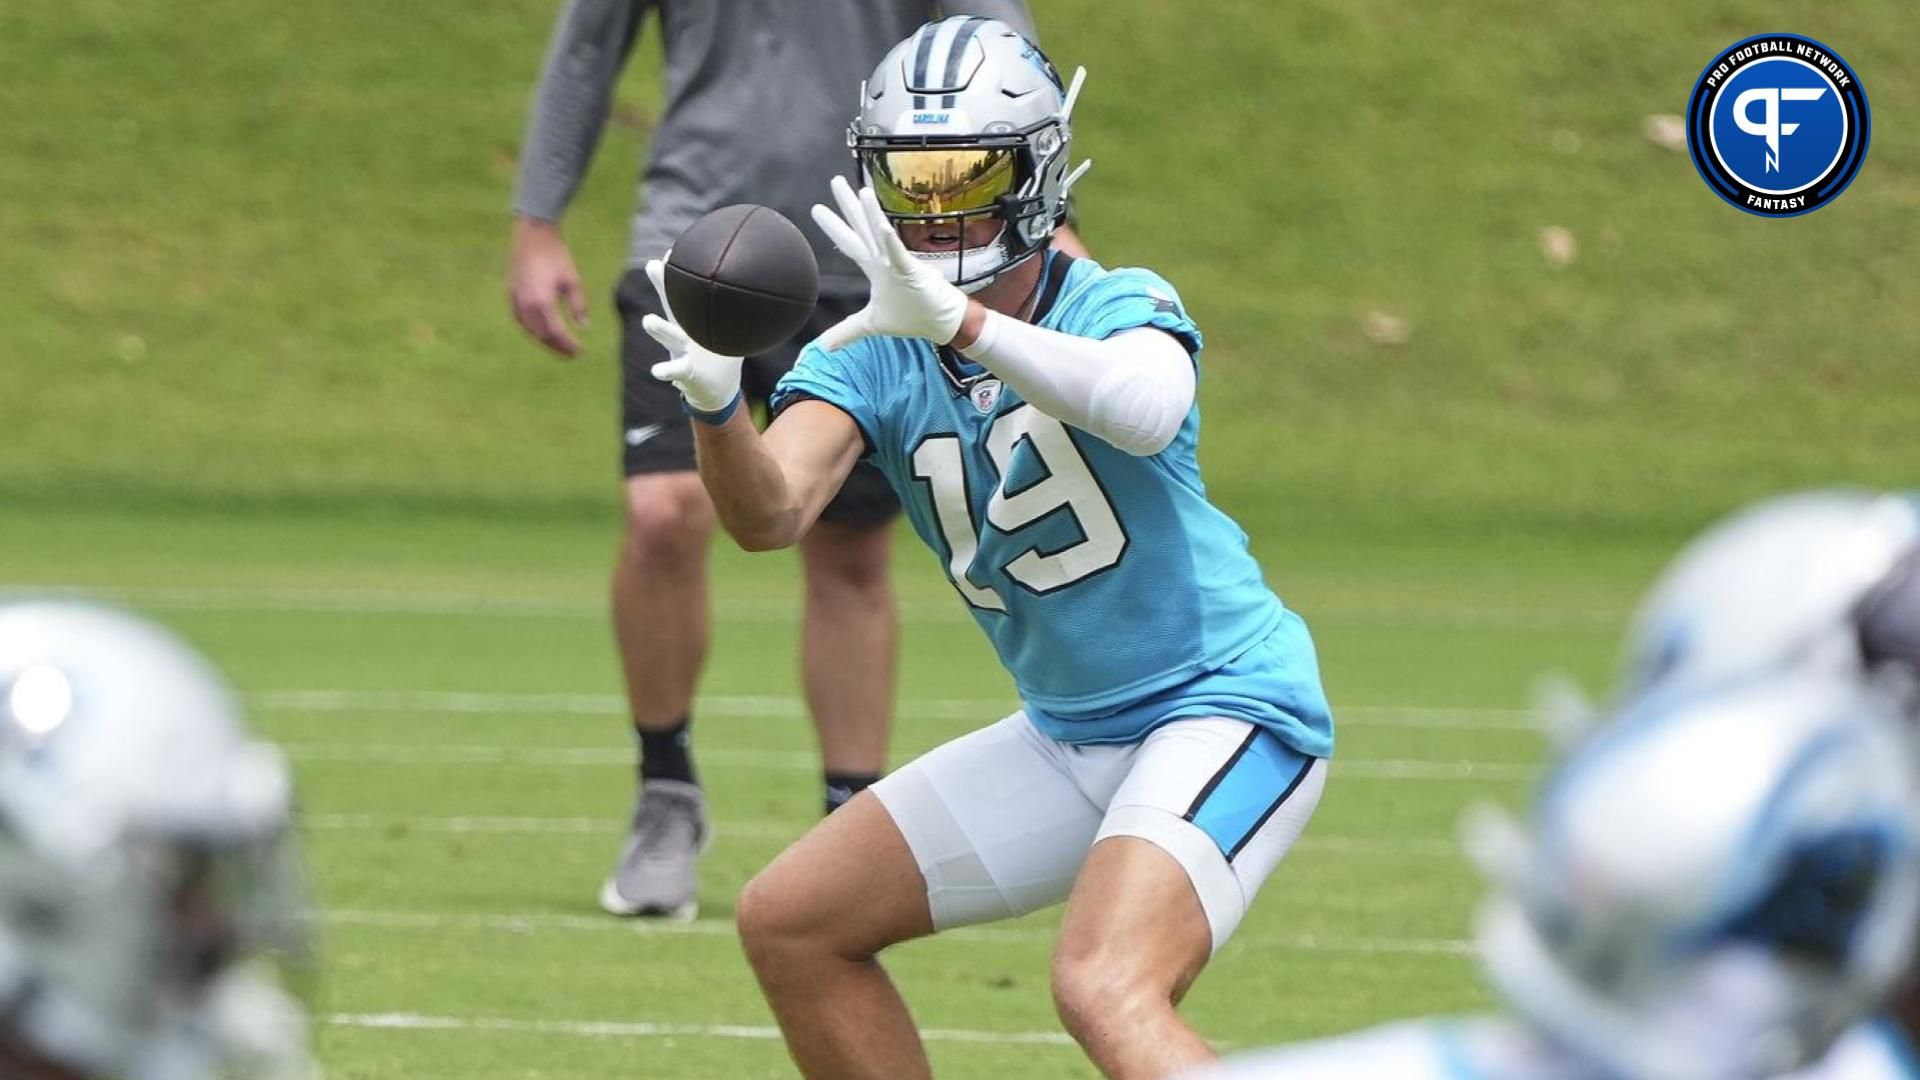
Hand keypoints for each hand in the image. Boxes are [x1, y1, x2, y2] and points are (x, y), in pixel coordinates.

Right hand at [509, 217, 589, 356]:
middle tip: (571, 354)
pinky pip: (521, 320)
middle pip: (542, 335)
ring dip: (545, 340)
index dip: (568, 345)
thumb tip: (583, 326)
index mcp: (542, 302)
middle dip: (557, 347)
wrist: (533, 234)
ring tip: (559, 346)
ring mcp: (515, 300)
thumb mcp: (572, 280)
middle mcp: (525, 305)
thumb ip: (578, 305)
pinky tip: (542, 331)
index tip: (580, 352)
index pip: (556, 333)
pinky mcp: (511, 295)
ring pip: (529, 330)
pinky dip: (533, 330)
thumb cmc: (555, 255)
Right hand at [642, 257, 742, 413]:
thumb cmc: (720, 353)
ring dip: (659, 328)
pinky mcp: (685, 372)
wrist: (715, 387)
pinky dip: (665, 370)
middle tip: (651, 265)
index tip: (670, 251)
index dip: (677, 273)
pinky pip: (675, 370)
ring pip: (669, 336)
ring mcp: (681, 350)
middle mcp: (682, 330)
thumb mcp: (731, 331)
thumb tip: (765, 289)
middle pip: (670, 304)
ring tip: (648, 320)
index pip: (683, 291)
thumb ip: (741, 312)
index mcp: (692, 319)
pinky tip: (656, 370)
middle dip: (662, 286)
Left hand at [810, 176, 970, 349]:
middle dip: (848, 206)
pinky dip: (891, 242)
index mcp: (875, 268)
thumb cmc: (912, 317)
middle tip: (835, 181)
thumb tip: (824, 347)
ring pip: (880, 235)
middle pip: (861, 228)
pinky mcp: (913, 272)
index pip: (849, 243)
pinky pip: (899, 256)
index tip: (817, 208)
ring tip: (861, 190)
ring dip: (871, 214)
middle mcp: (884, 261)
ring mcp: (898, 264)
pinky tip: (882, 226)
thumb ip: (847, 331)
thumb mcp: (871, 325)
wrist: (942, 322)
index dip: (834, 226)